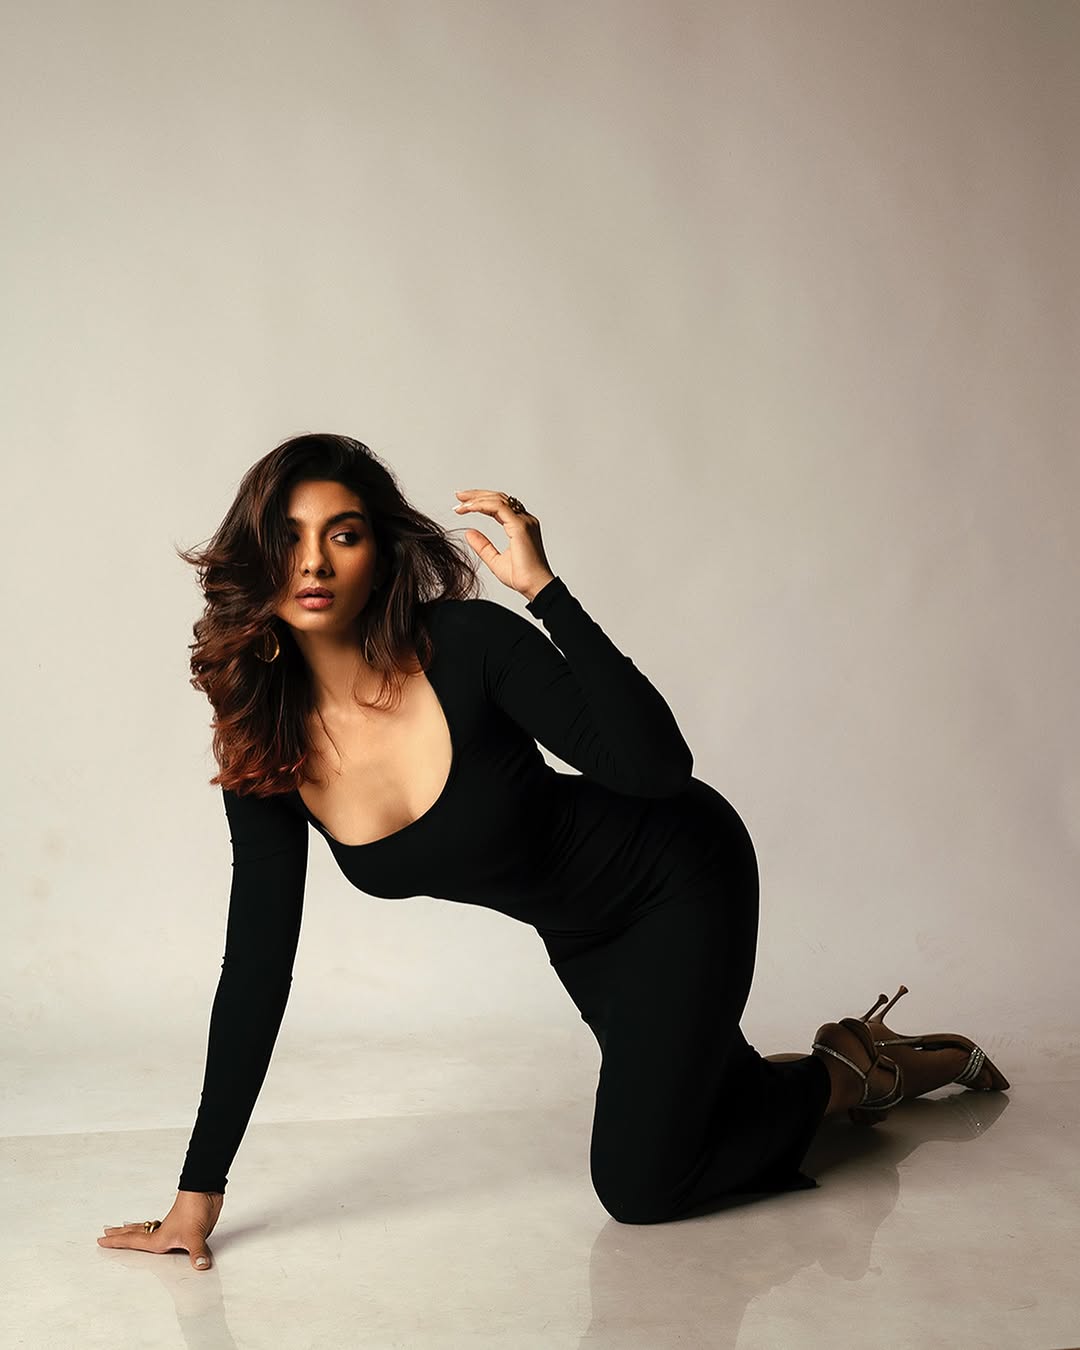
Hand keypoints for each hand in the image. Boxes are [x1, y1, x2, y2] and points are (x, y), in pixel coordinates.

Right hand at [97, 1190, 223, 1271]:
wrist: (207, 1189)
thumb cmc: (195, 1208)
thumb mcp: (195, 1235)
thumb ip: (197, 1253)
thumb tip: (200, 1267)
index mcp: (159, 1238)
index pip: (132, 1241)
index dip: (116, 1241)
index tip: (101, 1240)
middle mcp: (162, 1233)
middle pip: (136, 1233)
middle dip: (121, 1234)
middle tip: (107, 1232)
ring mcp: (173, 1228)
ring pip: (148, 1230)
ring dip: (135, 1230)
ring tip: (125, 1228)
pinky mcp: (184, 1226)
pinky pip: (163, 1229)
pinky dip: (155, 1229)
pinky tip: (160, 1230)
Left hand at [453, 489, 555, 599]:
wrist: (535, 587)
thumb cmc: (522, 577)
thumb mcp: (495, 560)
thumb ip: (483, 546)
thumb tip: (468, 532)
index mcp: (521, 526)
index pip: (500, 506)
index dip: (481, 502)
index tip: (463, 504)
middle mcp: (524, 520)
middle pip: (499, 498)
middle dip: (477, 495)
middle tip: (459, 496)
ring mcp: (524, 521)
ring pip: (498, 499)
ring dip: (477, 498)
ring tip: (460, 503)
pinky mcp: (520, 526)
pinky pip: (498, 508)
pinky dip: (481, 505)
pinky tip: (468, 508)